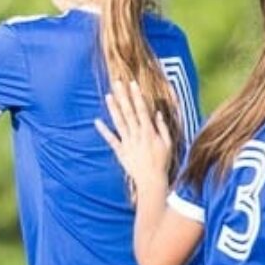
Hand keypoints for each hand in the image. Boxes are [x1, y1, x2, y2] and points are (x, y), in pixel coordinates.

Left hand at [95, 79, 172, 200]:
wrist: (151, 181)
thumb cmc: (162, 162)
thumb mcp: (168, 143)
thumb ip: (162, 127)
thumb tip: (157, 113)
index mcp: (149, 131)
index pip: (141, 109)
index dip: (136, 95)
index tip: (132, 83)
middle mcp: (136, 134)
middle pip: (128, 112)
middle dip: (123, 96)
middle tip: (117, 83)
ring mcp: (127, 142)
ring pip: (119, 122)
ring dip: (113, 108)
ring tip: (108, 96)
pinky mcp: (120, 151)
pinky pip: (111, 139)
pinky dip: (104, 131)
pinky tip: (97, 121)